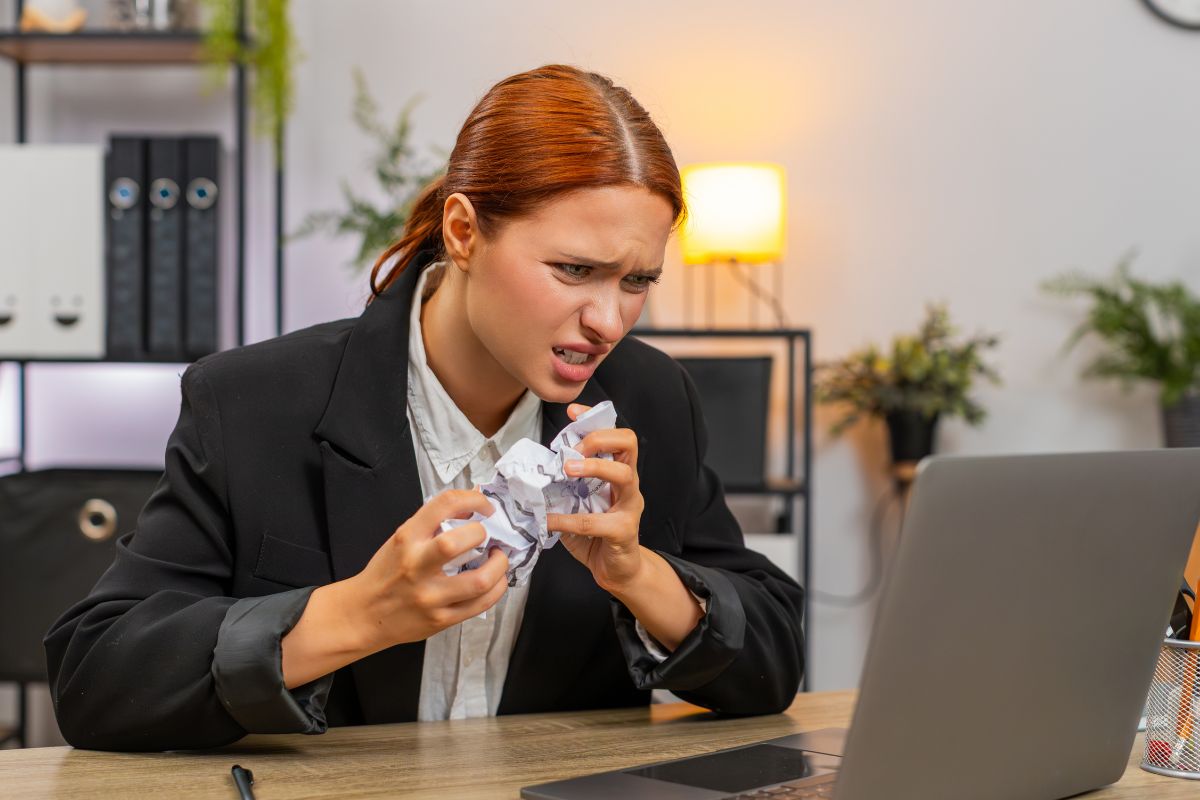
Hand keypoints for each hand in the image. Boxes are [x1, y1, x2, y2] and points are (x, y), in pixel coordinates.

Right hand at [346, 489, 509, 651]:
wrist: (362, 614)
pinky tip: (495, 581)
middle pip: (458, 543)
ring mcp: (430, 597)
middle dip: (483, 534)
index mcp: (406, 539)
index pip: (444, 505)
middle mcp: (417, 566)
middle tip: (488, 536)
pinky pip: (481, 604)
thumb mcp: (401, 539)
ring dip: (499, 565)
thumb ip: (433, 524)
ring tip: (498, 559)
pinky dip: (497, 589)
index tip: (484, 506)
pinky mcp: (441, 620)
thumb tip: (473, 507)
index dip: (473, 499)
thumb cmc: (385, 573)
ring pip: (479, 580)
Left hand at [546, 403, 645, 592]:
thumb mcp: (578, 502)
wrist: (617, 572)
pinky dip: (568, 519)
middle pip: (629, 443)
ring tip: (566, 470)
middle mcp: (629, 484)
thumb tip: (533, 471)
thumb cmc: (596, 535)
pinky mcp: (624, 531)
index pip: (616, 435)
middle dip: (599, 438)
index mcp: (618, 472)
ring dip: (593, 467)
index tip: (573, 413)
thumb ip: (565, 485)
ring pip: (623, 474)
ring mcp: (630, 507)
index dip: (595, 419)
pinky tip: (550, 520)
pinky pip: (596, 521)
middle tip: (573, 449)